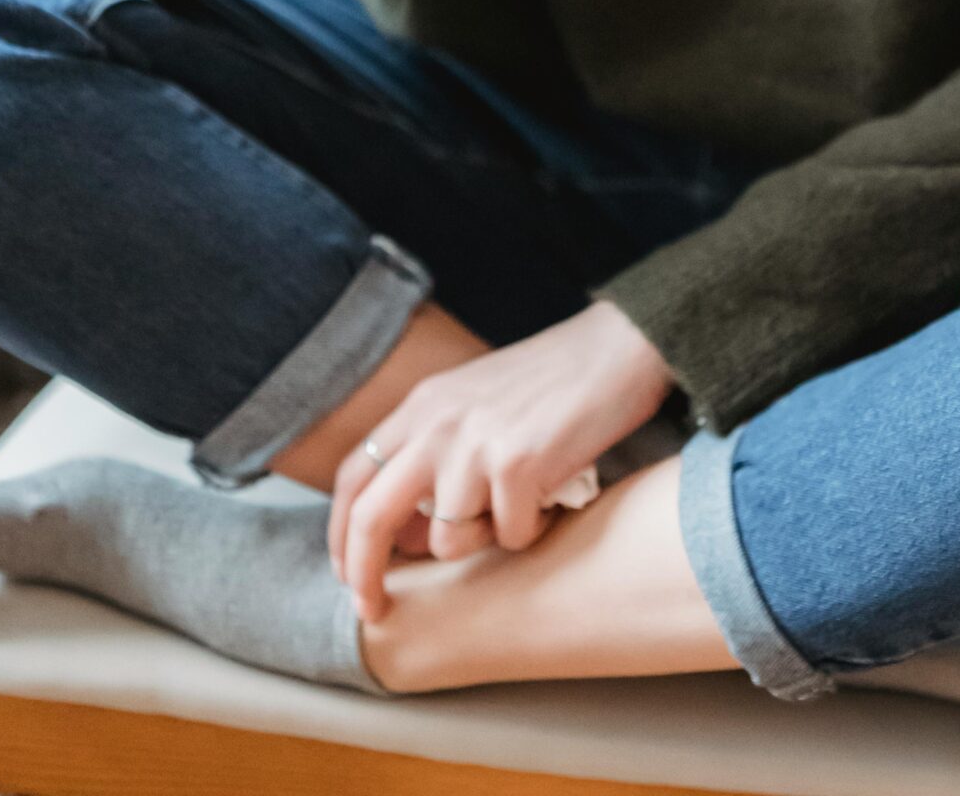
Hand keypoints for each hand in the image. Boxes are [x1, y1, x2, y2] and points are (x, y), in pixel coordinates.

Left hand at [328, 300, 675, 622]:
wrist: (619, 347)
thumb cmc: (554, 381)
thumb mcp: (475, 403)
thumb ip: (435, 454)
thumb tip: (410, 535)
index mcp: (423, 405)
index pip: (352, 478)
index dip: (340, 534)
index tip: (349, 574)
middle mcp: (438, 423)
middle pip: (372, 517)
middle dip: (364, 574)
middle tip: (373, 612)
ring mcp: (475, 444)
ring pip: (448, 540)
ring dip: (484, 540)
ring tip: (521, 503)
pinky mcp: (518, 465)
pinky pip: (510, 536)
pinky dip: (533, 528)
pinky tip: (553, 493)